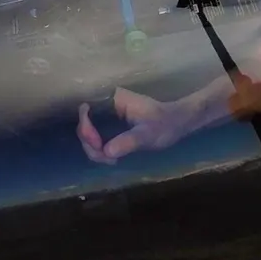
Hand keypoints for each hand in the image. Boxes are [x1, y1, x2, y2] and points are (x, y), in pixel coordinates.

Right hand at [77, 88, 195, 164]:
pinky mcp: (111, 126)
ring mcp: (108, 116)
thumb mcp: (148, 134)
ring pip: (89, 135)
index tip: (99, 146)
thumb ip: (128, 141)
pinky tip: (113, 158)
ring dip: (95, 151)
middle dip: (91, 144)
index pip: (86, 110)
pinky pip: (96, 140)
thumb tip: (107, 151)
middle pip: (84, 125)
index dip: (87, 129)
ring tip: (113, 160)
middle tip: (108, 158)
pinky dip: (100, 152)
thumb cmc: (164, 124)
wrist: (176, 124)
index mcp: (114, 99)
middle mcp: (107, 105)